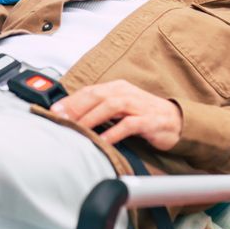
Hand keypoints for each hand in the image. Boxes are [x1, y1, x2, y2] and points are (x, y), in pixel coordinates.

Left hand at [54, 79, 183, 149]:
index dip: (70, 100)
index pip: (89, 91)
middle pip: (97, 95)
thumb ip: (99, 110)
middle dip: (76, 107)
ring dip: (92, 117)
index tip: (53, 111)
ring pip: (111, 106)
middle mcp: (126, 93)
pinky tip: (104, 140)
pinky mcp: (149, 121)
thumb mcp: (120, 109)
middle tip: (60, 119)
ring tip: (78, 129)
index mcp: (117, 88)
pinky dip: (115, 132)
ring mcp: (138, 106)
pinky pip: (129, 124)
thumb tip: (72, 117)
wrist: (176, 121)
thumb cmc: (145, 115)